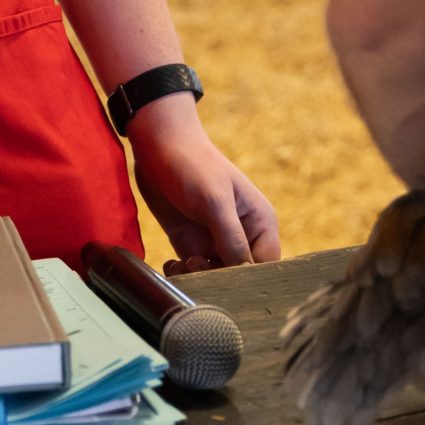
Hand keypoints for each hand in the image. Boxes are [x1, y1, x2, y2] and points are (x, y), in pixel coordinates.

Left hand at [125, 94, 281, 270]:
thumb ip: (231, 238)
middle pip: (240, 274)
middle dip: (220, 278)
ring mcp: (215, 239)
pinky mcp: (191, 242)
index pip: (266, 264)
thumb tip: (244, 274)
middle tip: (197, 265)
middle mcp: (242, 234)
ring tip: (182, 264)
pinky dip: (183, 273)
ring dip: (199, 277)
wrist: (158, 146)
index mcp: (260, 221)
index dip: (250, 277)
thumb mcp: (215, 201)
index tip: (225, 277)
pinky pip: (193, 269)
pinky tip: (172, 265)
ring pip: (215, 275)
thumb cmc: (194, 165)